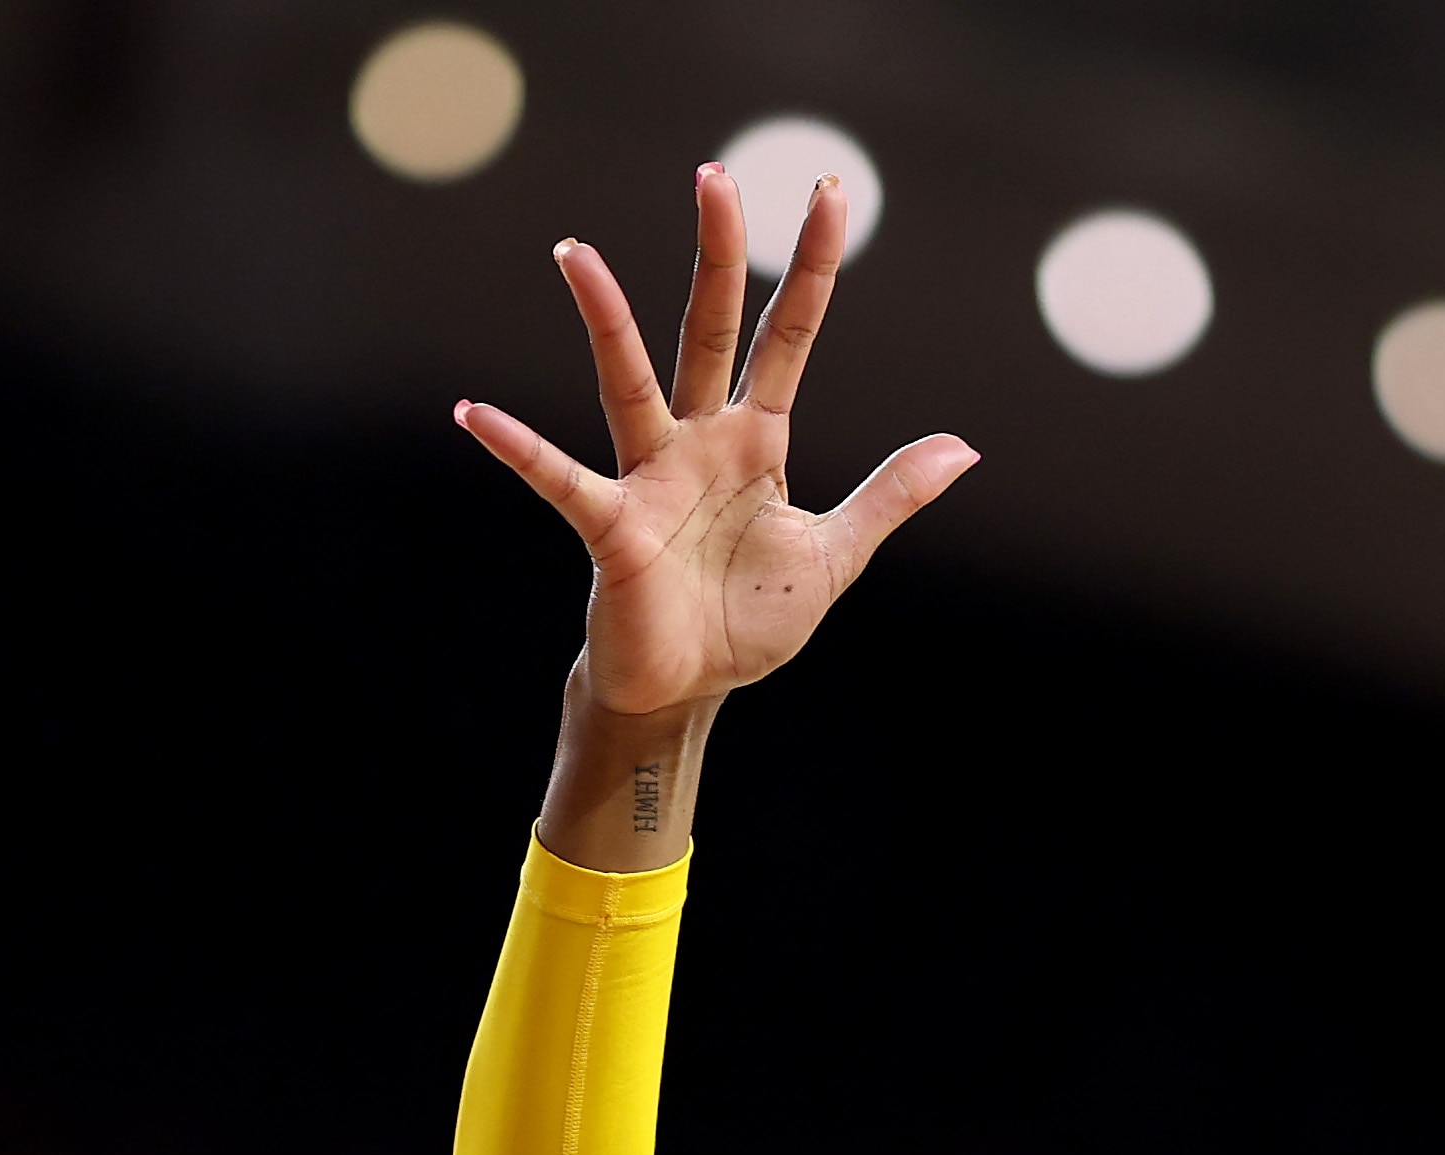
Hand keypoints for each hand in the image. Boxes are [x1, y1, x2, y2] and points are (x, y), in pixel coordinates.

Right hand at [460, 164, 977, 724]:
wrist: (690, 689)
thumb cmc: (748, 619)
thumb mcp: (836, 554)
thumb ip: (890, 495)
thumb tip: (964, 447)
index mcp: (755, 440)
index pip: (788, 334)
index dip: (812, 267)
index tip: (831, 192)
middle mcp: (699, 441)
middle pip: (707, 328)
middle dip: (716, 255)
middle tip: (715, 175)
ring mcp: (651, 478)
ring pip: (627, 382)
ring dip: (603, 320)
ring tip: (576, 254)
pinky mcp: (613, 527)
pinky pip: (561, 480)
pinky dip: (520, 451)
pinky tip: (480, 416)